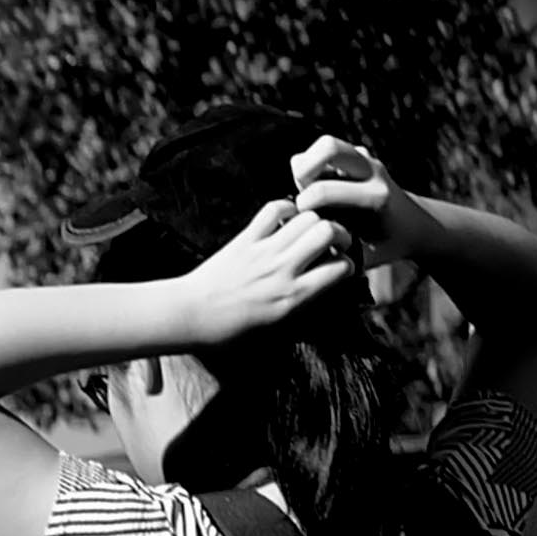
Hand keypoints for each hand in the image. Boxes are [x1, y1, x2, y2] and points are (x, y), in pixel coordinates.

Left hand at [176, 196, 355, 347]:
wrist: (189, 316)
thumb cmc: (229, 328)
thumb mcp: (276, 324)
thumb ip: (301, 300)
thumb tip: (321, 283)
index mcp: (294, 296)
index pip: (341, 268)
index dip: (347, 263)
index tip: (339, 264)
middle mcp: (282, 270)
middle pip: (327, 232)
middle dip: (338, 232)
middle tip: (332, 240)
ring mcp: (263, 252)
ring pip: (306, 217)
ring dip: (314, 219)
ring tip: (308, 228)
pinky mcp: (244, 240)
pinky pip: (272, 210)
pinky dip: (285, 207)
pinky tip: (284, 218)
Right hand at [289, 134, 416, 296]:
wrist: (416, 224)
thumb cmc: (388, 245)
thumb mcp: (369, 258)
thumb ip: (343, 257)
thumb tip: (314, 254)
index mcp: (375, 197)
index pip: (323, 190)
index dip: (303, 204)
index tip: (303, 219)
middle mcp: (373, 172)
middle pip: (328, 147)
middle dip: (303, 169)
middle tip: (301, 192)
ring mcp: (368, 159)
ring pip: (325, 143)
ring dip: (308, 163)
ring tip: (307, 187)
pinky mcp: (361, 155)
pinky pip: (328, 149)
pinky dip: (315, 163)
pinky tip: (317, 185)